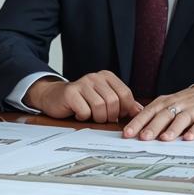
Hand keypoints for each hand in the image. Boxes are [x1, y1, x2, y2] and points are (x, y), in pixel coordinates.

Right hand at [24, 71, 142, 121]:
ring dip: (97, 118)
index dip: (125, 110)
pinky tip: (79, 113)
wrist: (54, 96)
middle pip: (114, 102)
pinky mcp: (71, 93)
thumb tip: (140, 111)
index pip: (125, 94)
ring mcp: (82, 83)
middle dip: (110, 116)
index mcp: (107, 76)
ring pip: (100, 108)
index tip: (118, 116)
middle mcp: (95, 77)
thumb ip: (122, 103)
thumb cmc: (81, 100)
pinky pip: (85, 112)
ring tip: (90, 115)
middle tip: (102, 118)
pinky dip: (83, 117)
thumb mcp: (104, 98)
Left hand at [124, 84, 193, 140]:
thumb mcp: (167, 105)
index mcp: (164, 102)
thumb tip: (133, 131)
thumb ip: (152, 116)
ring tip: (164, 139)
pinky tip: (188, 138)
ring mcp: (192, 110)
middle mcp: (176, 105)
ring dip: (172, 129)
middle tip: (143, 137)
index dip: (137, 122)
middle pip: (163, 115)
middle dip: (152, 126)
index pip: (148, 112)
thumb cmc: (183, 103)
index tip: (127, 133)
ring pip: (181, 119)